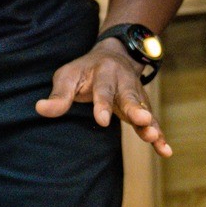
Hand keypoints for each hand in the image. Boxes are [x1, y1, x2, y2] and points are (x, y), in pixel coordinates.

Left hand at [35, 39, 171, 156]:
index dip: (102, 104)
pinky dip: (160, 136)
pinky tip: (165, 151)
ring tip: (155, 137)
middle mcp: (123, 83)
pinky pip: (152, 122)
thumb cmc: (85, 70)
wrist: (114, 55)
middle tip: (142, 120)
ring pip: (144, 110)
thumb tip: (40, 109)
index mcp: (103, 73)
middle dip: (136, 109)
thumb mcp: (68, 76)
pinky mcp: (143, 108)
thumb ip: (59, 95)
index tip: (101, 120)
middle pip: (130, 97)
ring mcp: (136, 95)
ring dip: (150, 124)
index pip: (102, 90)